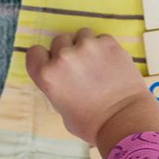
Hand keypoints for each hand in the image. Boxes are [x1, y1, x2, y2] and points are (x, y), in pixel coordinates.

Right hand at [25, 28, 158, 158]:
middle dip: (68, 51)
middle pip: (59, 41)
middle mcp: (63, 57)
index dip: (45, 58)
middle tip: (81, 68)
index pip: (35, 52)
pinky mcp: (108, 44)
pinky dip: (105, 48)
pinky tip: (111, 64)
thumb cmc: (91, 123)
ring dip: (87, 46)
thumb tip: (63, 75)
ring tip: (97, 64)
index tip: (54, 64)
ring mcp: (87, 47)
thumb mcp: (60, 107)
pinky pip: (102, 38)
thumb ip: (57, 85)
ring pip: (82, 35)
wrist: (124, 121)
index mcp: (47, 75)